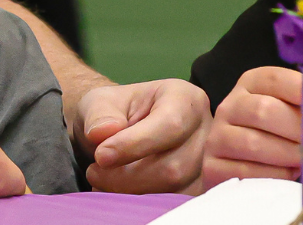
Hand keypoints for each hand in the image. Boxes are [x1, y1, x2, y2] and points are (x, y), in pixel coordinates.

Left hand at [76, 78, 209, 193]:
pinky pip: (173, 202)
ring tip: (104, 180)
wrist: (120, 130)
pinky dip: (142, 202)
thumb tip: (102, 133)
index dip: (134, 145)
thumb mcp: (99, 102)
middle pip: (174, 166)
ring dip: (132, 192)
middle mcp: (205, 130)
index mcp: (185, 99)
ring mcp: (206, 163)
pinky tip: (120, 192)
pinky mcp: (199, 187)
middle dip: (127, 176)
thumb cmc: (114, 112)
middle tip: (96, 171)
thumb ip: (99, 114)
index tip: (101, 156)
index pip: (170, 124)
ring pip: (174, 190)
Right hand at [205, 67, 302, 186]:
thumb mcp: (286, 110)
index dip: (301, 90)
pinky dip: (273, 175)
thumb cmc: (273, 133)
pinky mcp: (212, 167)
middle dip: (298, 129)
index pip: (274, 79)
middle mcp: (229, 106)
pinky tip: (288, 175)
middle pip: (263, 110)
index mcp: (250, 84)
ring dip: (288, 155)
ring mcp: (216, 137)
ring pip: (253, 143)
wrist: (234, 161)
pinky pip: (246, 172)